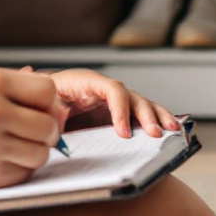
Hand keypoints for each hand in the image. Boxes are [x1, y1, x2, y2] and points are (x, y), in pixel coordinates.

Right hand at [0, 67, 64, 195]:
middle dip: (46, 130)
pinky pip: (23, 174)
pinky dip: (16, 169)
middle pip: (49, 124)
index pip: (47, 90)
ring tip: (14, 146)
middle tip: (32, 132)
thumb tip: (53, 100)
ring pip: (41, 153)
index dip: (47, 102)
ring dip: (32, 152)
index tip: (39, 109)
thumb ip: (12, 87)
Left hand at [39, 68, 179, 138]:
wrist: (43, 102)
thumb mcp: (45, 102)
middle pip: (132, 96)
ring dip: (158, 116)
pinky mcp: (119, 112)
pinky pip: (141, 113)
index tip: (123, 133)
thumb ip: (51, 107)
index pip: (112, 89)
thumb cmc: (45, 100)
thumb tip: (57, 114)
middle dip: (146, 115)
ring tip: (172, 129)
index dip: (120, 109)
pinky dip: (157, 118)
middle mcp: (104, 88)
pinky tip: (170, 127)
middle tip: (154, 134)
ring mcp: (114, 100)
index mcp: (87, 81)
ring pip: (142, 103)